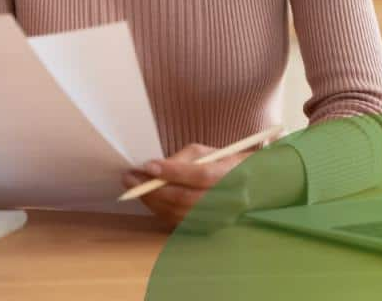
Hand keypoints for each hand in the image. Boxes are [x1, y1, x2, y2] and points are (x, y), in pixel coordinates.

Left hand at [122, 143, 306, 232]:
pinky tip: (148, 199)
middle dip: (153, 189)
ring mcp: (219, 218)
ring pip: (179, 214)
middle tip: (129, 178)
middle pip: (185, 199)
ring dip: (151, 201)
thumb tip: (151, 168)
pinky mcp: (209, 229)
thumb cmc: (224, 162)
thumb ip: (181, 160)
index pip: (199, 176)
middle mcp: (227, 200)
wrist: (251, 186)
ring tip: (133, 187)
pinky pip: (178, 223)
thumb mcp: (206, 152)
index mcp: (229, 175)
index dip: (172, 172)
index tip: (147, 166)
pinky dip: (160, 211)